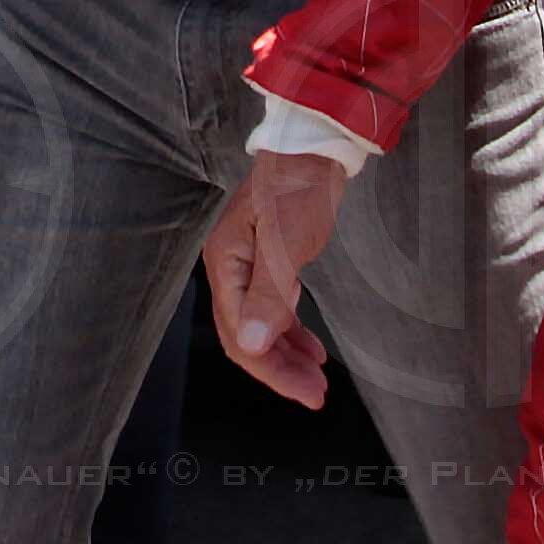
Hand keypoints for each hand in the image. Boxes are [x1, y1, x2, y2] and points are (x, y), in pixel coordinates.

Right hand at [200, 156, 342, 407]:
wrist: (312, 148)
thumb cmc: (298, 188)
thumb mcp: (286, 242)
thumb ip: (269, 294)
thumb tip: (253, 346)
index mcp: (226, 265)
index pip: (240, 335)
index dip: (271, 370)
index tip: (307, 393)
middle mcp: (230, 269)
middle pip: (247, 336)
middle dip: (279, 370)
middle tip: (316, 395)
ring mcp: (247, 266)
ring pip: (260, 327)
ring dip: (286, 356)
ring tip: (317, 380)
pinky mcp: (268, 263)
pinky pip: (273, 310)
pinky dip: (291, 332)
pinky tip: (311, 348)